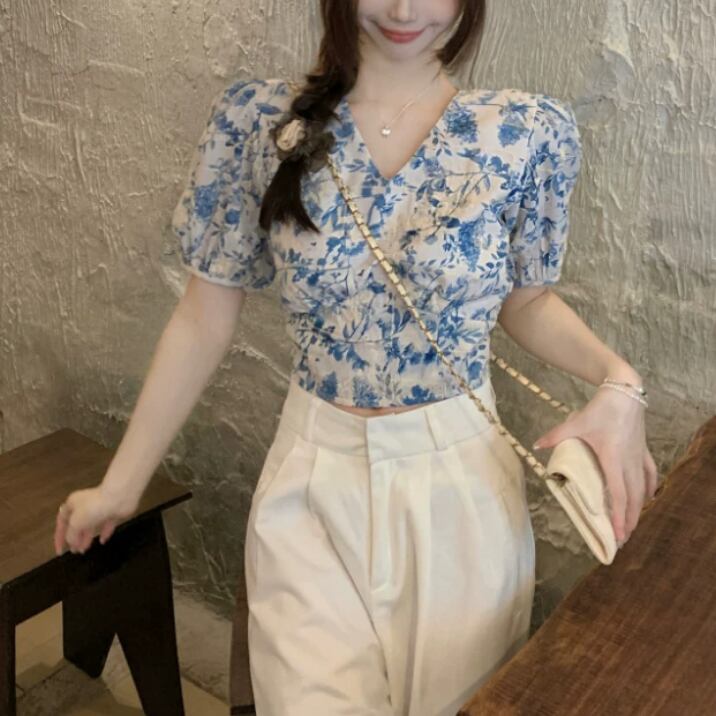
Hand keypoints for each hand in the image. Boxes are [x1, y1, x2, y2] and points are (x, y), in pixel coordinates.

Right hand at [54, 484, 137, 555]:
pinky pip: (106, 524)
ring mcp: (99, 508)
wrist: (119, 498)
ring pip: (91, 525)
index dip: (59, 537)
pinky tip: (102, 541)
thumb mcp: (76, 523)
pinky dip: (104, 532)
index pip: (62, 522)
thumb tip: (72, 543)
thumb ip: (71, 535)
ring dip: (87, 537)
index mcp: (72, 504)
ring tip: (84, 550)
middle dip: (74, 538)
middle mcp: (84, 505)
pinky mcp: (113, 511)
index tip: (60, 551)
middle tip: (74, 551)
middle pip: (77, 524)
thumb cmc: (94, 507)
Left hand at [532, 387, 657, 545]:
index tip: (617, 534)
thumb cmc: (601, 408)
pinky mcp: (643, 449)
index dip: (617, 515)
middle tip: (623, 539)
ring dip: (638, 508)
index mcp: (613, 458)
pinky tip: (648, 497)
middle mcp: (629, 461)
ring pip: (642, 488)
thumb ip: (556, 436)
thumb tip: (536, 445)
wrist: (625, 390)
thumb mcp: (576, 422)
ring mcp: (638, 456)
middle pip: (633, 498)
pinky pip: (649, 473)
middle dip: (628, 519)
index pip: (618, 494)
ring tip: (632, 524)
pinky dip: (649, 487)